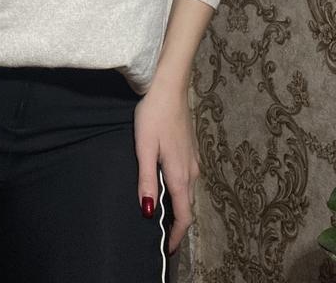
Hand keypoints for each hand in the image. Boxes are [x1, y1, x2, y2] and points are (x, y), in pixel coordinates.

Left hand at [132, 81, 199, 254]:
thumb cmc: (154, 115)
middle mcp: (191, 170)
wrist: (170, 87)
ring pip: (187, 191)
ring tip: (161, 213)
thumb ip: (146, 179)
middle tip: (160, 235)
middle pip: (186, 205)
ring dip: (177, 205)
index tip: (166, 249)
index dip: (176, 235)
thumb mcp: (144, 147)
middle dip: (176, 223)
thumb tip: (148, 210)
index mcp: (179, 173)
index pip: (183, 215)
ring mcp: (193, 159)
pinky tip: (165, 184)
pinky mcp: (190, 149)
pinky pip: (186, 178)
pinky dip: (178, 189)